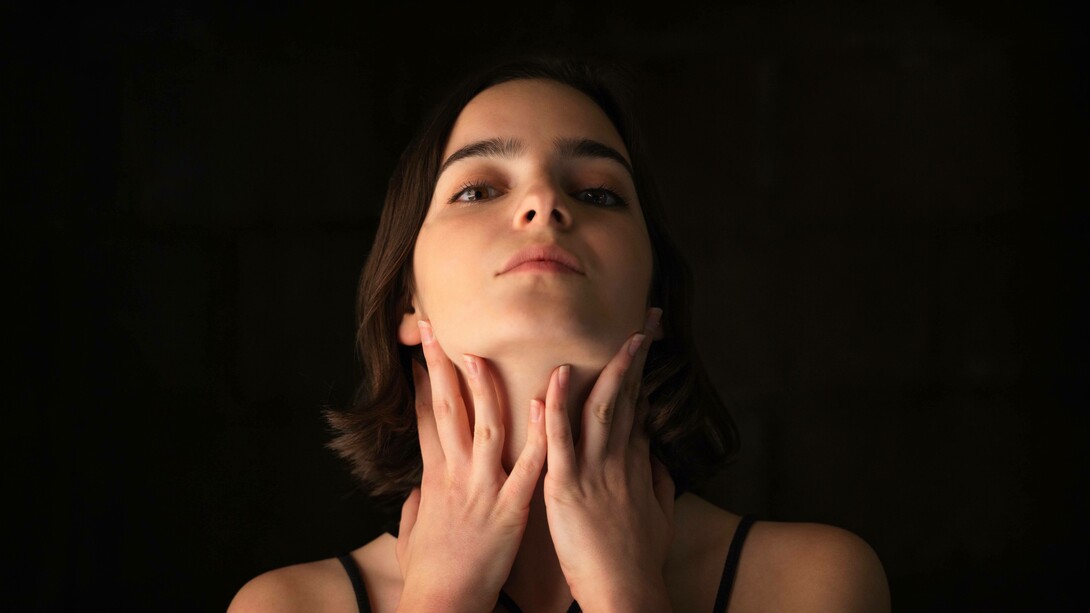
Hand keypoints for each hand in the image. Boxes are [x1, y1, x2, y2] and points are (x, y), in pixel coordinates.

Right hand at [395, 321, 547, 612]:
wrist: (442, 605)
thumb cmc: (429, 574)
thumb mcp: (413, 532)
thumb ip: (418, 503)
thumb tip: (419, 490)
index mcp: (434, 478)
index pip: (425, 418)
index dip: (421, 382)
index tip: (421, 353)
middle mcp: (455, 475)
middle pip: (445, 408)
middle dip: (439, 365)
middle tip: (434, 329)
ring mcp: (481, 488)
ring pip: (484, 424)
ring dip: (484, 386)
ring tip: (483, 351)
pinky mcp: (509, 508)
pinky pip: (528, 465)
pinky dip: (539, 433)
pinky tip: (547, 405)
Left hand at [541, 308, 674, 610]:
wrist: (627, 592)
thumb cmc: (638, 560)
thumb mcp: (657, 516)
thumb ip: (658, 484)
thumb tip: (660, 462)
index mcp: (635, 465)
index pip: (637, 408)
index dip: (641, 375)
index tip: (643, 344)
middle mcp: (618, 461)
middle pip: (627, 397)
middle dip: (635, 356)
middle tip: (643, 321)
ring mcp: (595, 472)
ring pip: (601, 408)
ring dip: (607, 369)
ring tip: (614, 335)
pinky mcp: (568, 488)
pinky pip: (562, 440)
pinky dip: (557, 407)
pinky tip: (558, 378)